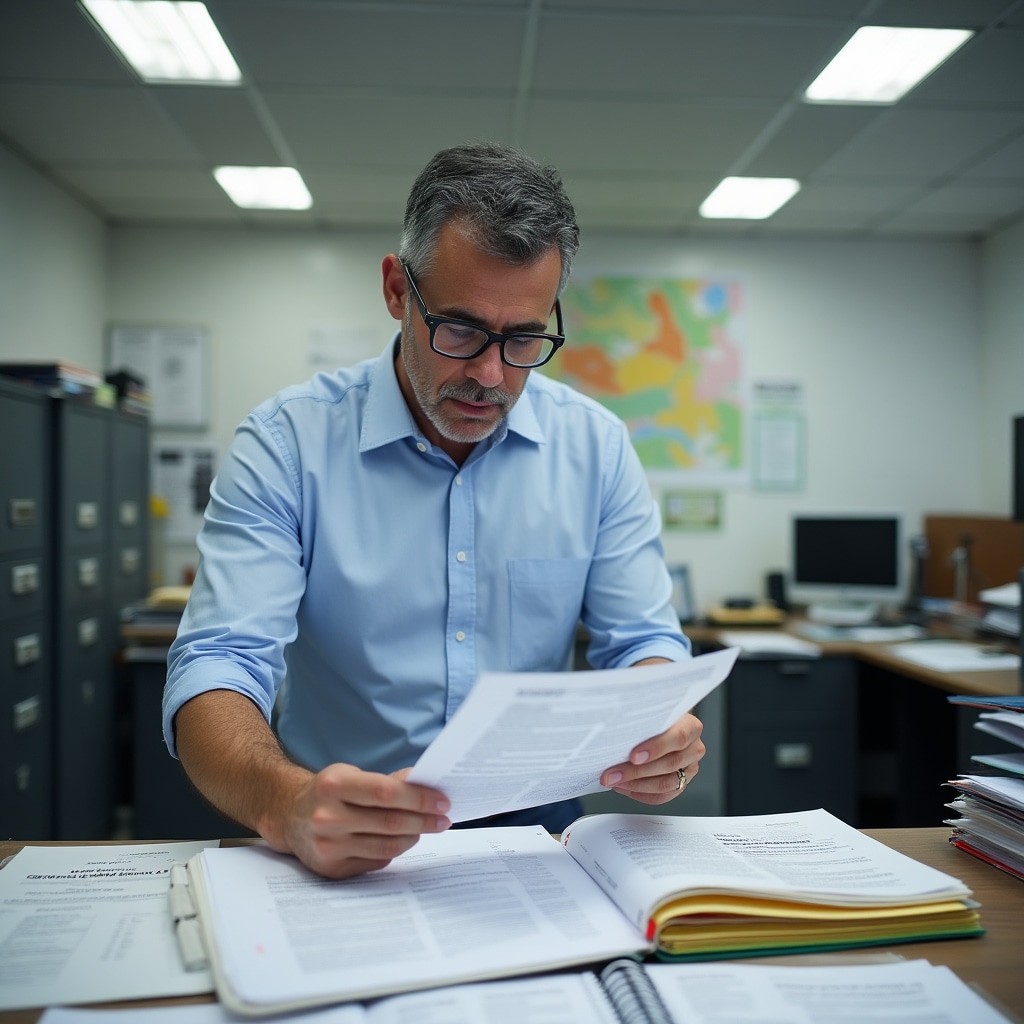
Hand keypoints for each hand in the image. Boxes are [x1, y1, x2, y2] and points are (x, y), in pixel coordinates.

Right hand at [265, 764, 451, 878]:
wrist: (289, 816)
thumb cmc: (328, 791)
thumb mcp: (351, 775)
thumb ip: (386, 781)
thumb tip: (424, 785)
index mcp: (334, 786)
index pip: (386, 793)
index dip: (419, 798)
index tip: (442, 801)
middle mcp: (328, 817)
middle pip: (390, 822)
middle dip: (424, 820)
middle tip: (444, 818)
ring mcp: (328, 846)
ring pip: (386, 845)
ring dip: (413, 837)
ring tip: (426, 828)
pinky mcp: (332, 868)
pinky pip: (375, 861)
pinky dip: (394, 850)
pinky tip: (402, 840)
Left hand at [598, 712, 704, 804]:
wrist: (663, 721)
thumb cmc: (655, 715)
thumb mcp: (651, 710)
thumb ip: (641, 717)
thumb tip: (615, 727)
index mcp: (690, 726)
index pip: (678, 738)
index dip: (656, 748)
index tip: (633, 756)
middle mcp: (694, 748)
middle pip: (669, 764)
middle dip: (636, 771)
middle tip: (612, 774)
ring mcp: (689, 768)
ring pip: (665, 784)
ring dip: (635, 785)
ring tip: (614, 781)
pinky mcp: (681, 783)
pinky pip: (662, 796)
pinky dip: (640, 793)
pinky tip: (623, 787)